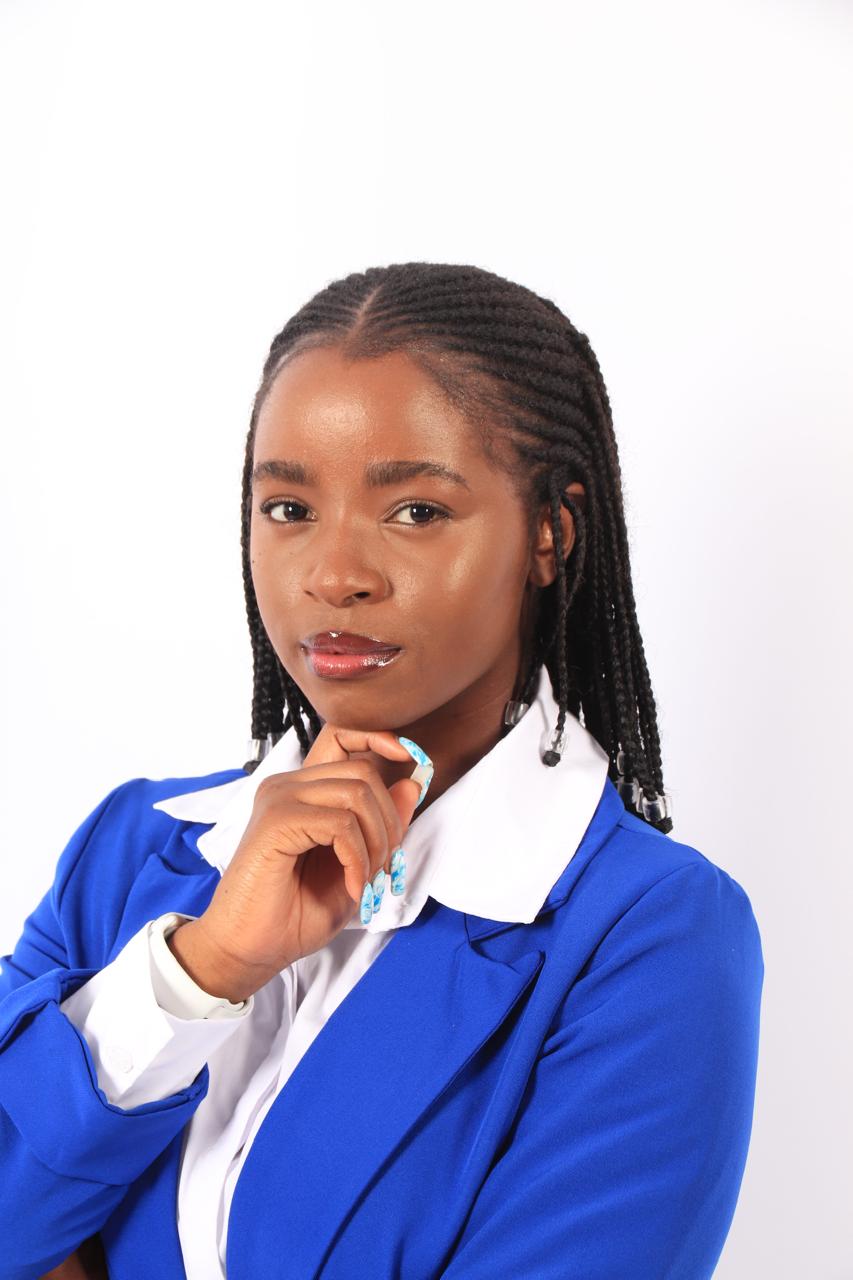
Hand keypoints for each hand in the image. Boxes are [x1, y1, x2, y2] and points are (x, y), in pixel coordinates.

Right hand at [168, 725, 426, 1001]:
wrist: (251, 951)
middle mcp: (288, 786)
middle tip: (383, 866)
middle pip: (363, 770)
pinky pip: (340, 823)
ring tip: (366, 879)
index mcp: (303, 791)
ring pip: (357, 793)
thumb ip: (382, 825)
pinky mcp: (275, 821)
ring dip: (376, 843)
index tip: (413, 764)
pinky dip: (358, 859)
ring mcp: (279, 798)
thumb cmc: (294, 914)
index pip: (343, 737)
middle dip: (389, 821)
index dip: (381, 740)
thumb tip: (412, 784)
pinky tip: (354, 887)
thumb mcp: (356, 866)